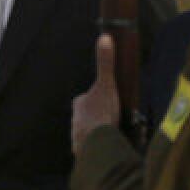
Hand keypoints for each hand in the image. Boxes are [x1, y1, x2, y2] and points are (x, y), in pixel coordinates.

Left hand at [72, 35, 118, 154]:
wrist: (97, 143)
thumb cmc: (101, 113)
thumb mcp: (106, 84)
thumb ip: (105, 62)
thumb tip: (104, 37)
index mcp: (80, 104)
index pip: (85, 99)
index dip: (96, 99)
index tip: (106, 102)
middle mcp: (75, 120)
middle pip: (87, 116)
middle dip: (98, 118)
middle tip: (113, 120)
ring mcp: (78, 137)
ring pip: (88, 132)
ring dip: (98, 133)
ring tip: (112, 135)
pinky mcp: (83, 152)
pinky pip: (92, 148)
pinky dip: (99, 147)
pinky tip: (108, 148)